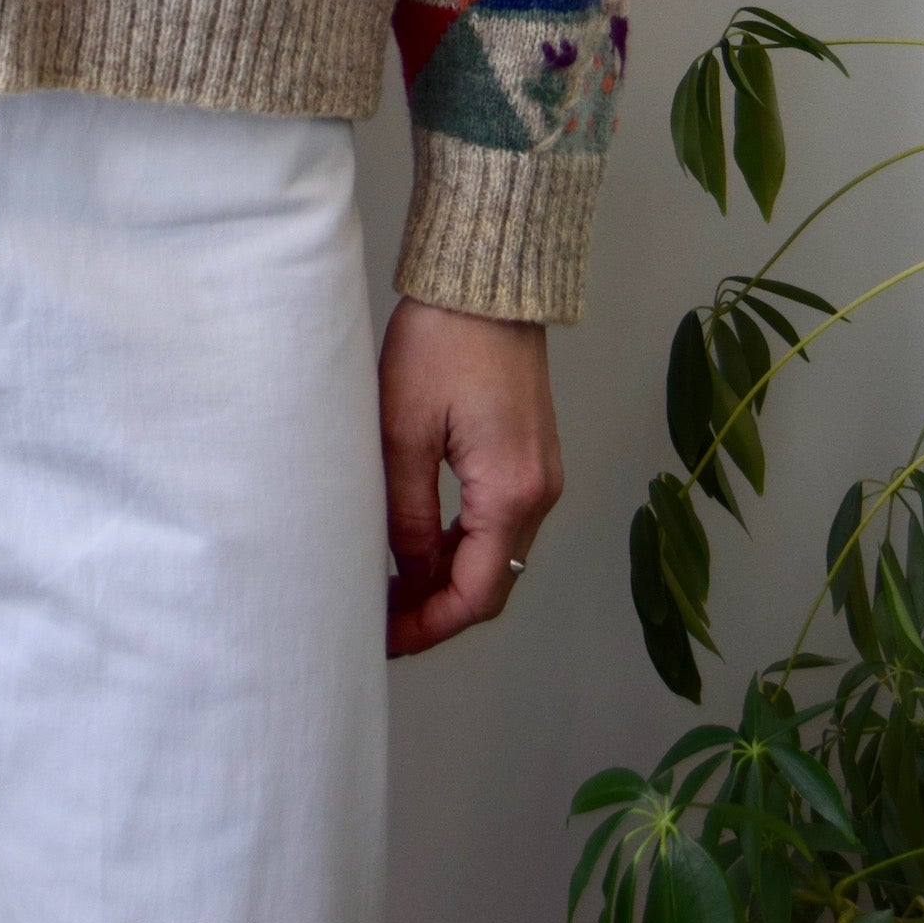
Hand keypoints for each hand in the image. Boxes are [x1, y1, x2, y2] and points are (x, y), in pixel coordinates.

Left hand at [379, 295, 562, 656]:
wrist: (486, 282)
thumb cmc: (441, 343)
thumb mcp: (403, 433)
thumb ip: (406, 514)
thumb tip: (406, 574)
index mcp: (511, 493)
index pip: (477, 595)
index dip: (429, 626)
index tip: (385, 639)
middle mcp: (540, 492)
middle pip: (493, 584)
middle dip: (437, 610)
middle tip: (381, 621)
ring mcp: (541, 473)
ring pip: (497, 555)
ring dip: (448, 578)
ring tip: (390, 586)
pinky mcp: (531, 454)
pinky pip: (500, 522)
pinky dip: (463, 545)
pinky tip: (420, 544)